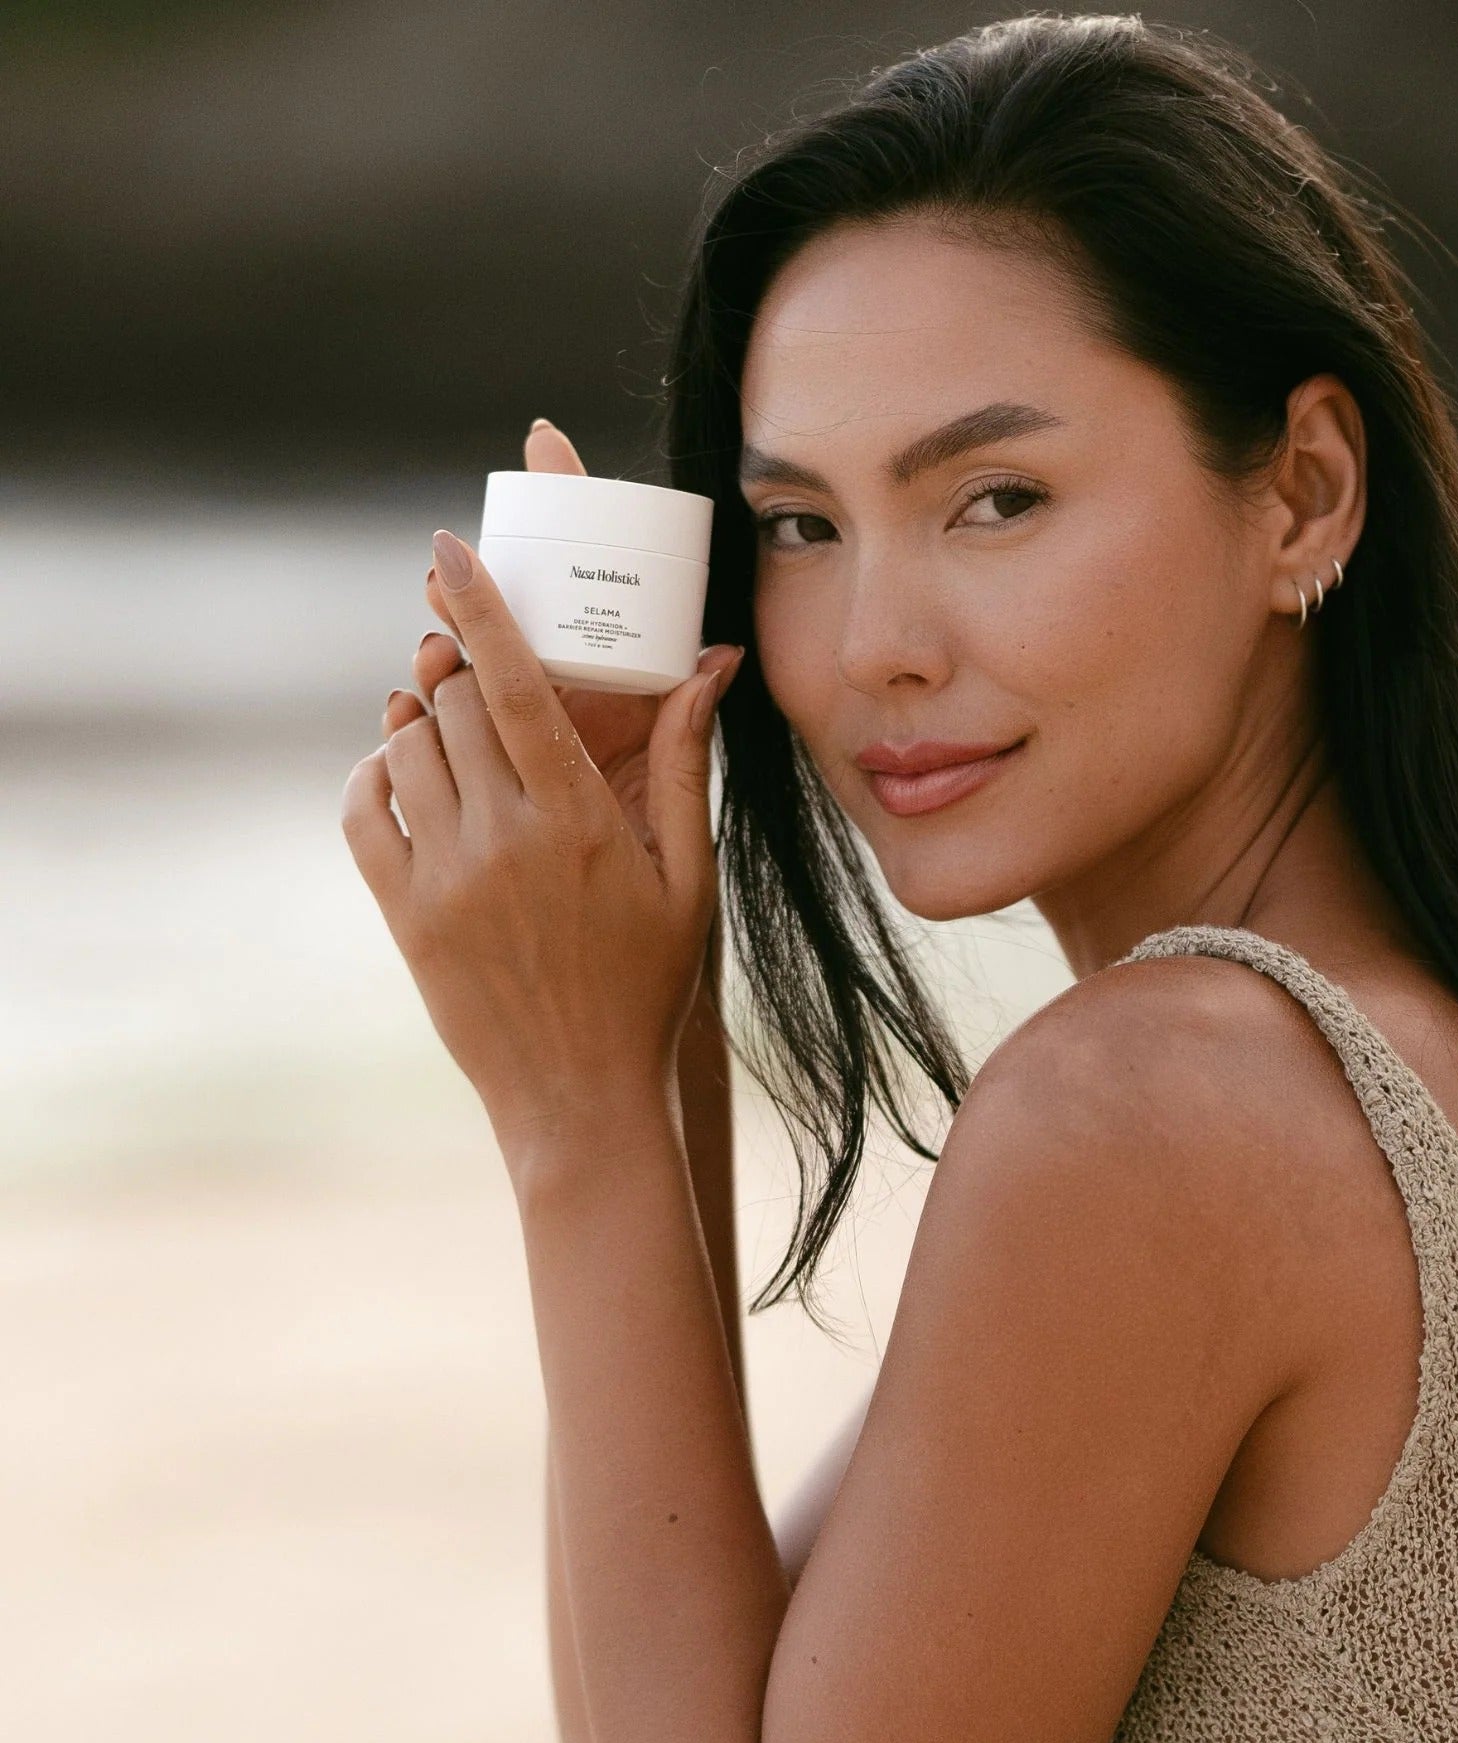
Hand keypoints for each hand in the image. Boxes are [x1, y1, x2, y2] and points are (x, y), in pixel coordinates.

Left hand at [343, 501, 742, 1156]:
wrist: (581, 1095)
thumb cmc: (649, 984)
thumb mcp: (688, 876)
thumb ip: (684, 765)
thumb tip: (709, 667)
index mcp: (580, 820)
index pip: (514, 683)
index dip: (479, 605)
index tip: (448, 549)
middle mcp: (505, 838)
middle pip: (454, 701)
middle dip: (461, 664)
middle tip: (474, 660)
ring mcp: (446, 877)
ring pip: (409, 746)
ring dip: (424, 718)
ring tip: (452, 726)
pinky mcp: (405, 914)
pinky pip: (365, 810)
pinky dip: (376, 774)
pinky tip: (406, 775)